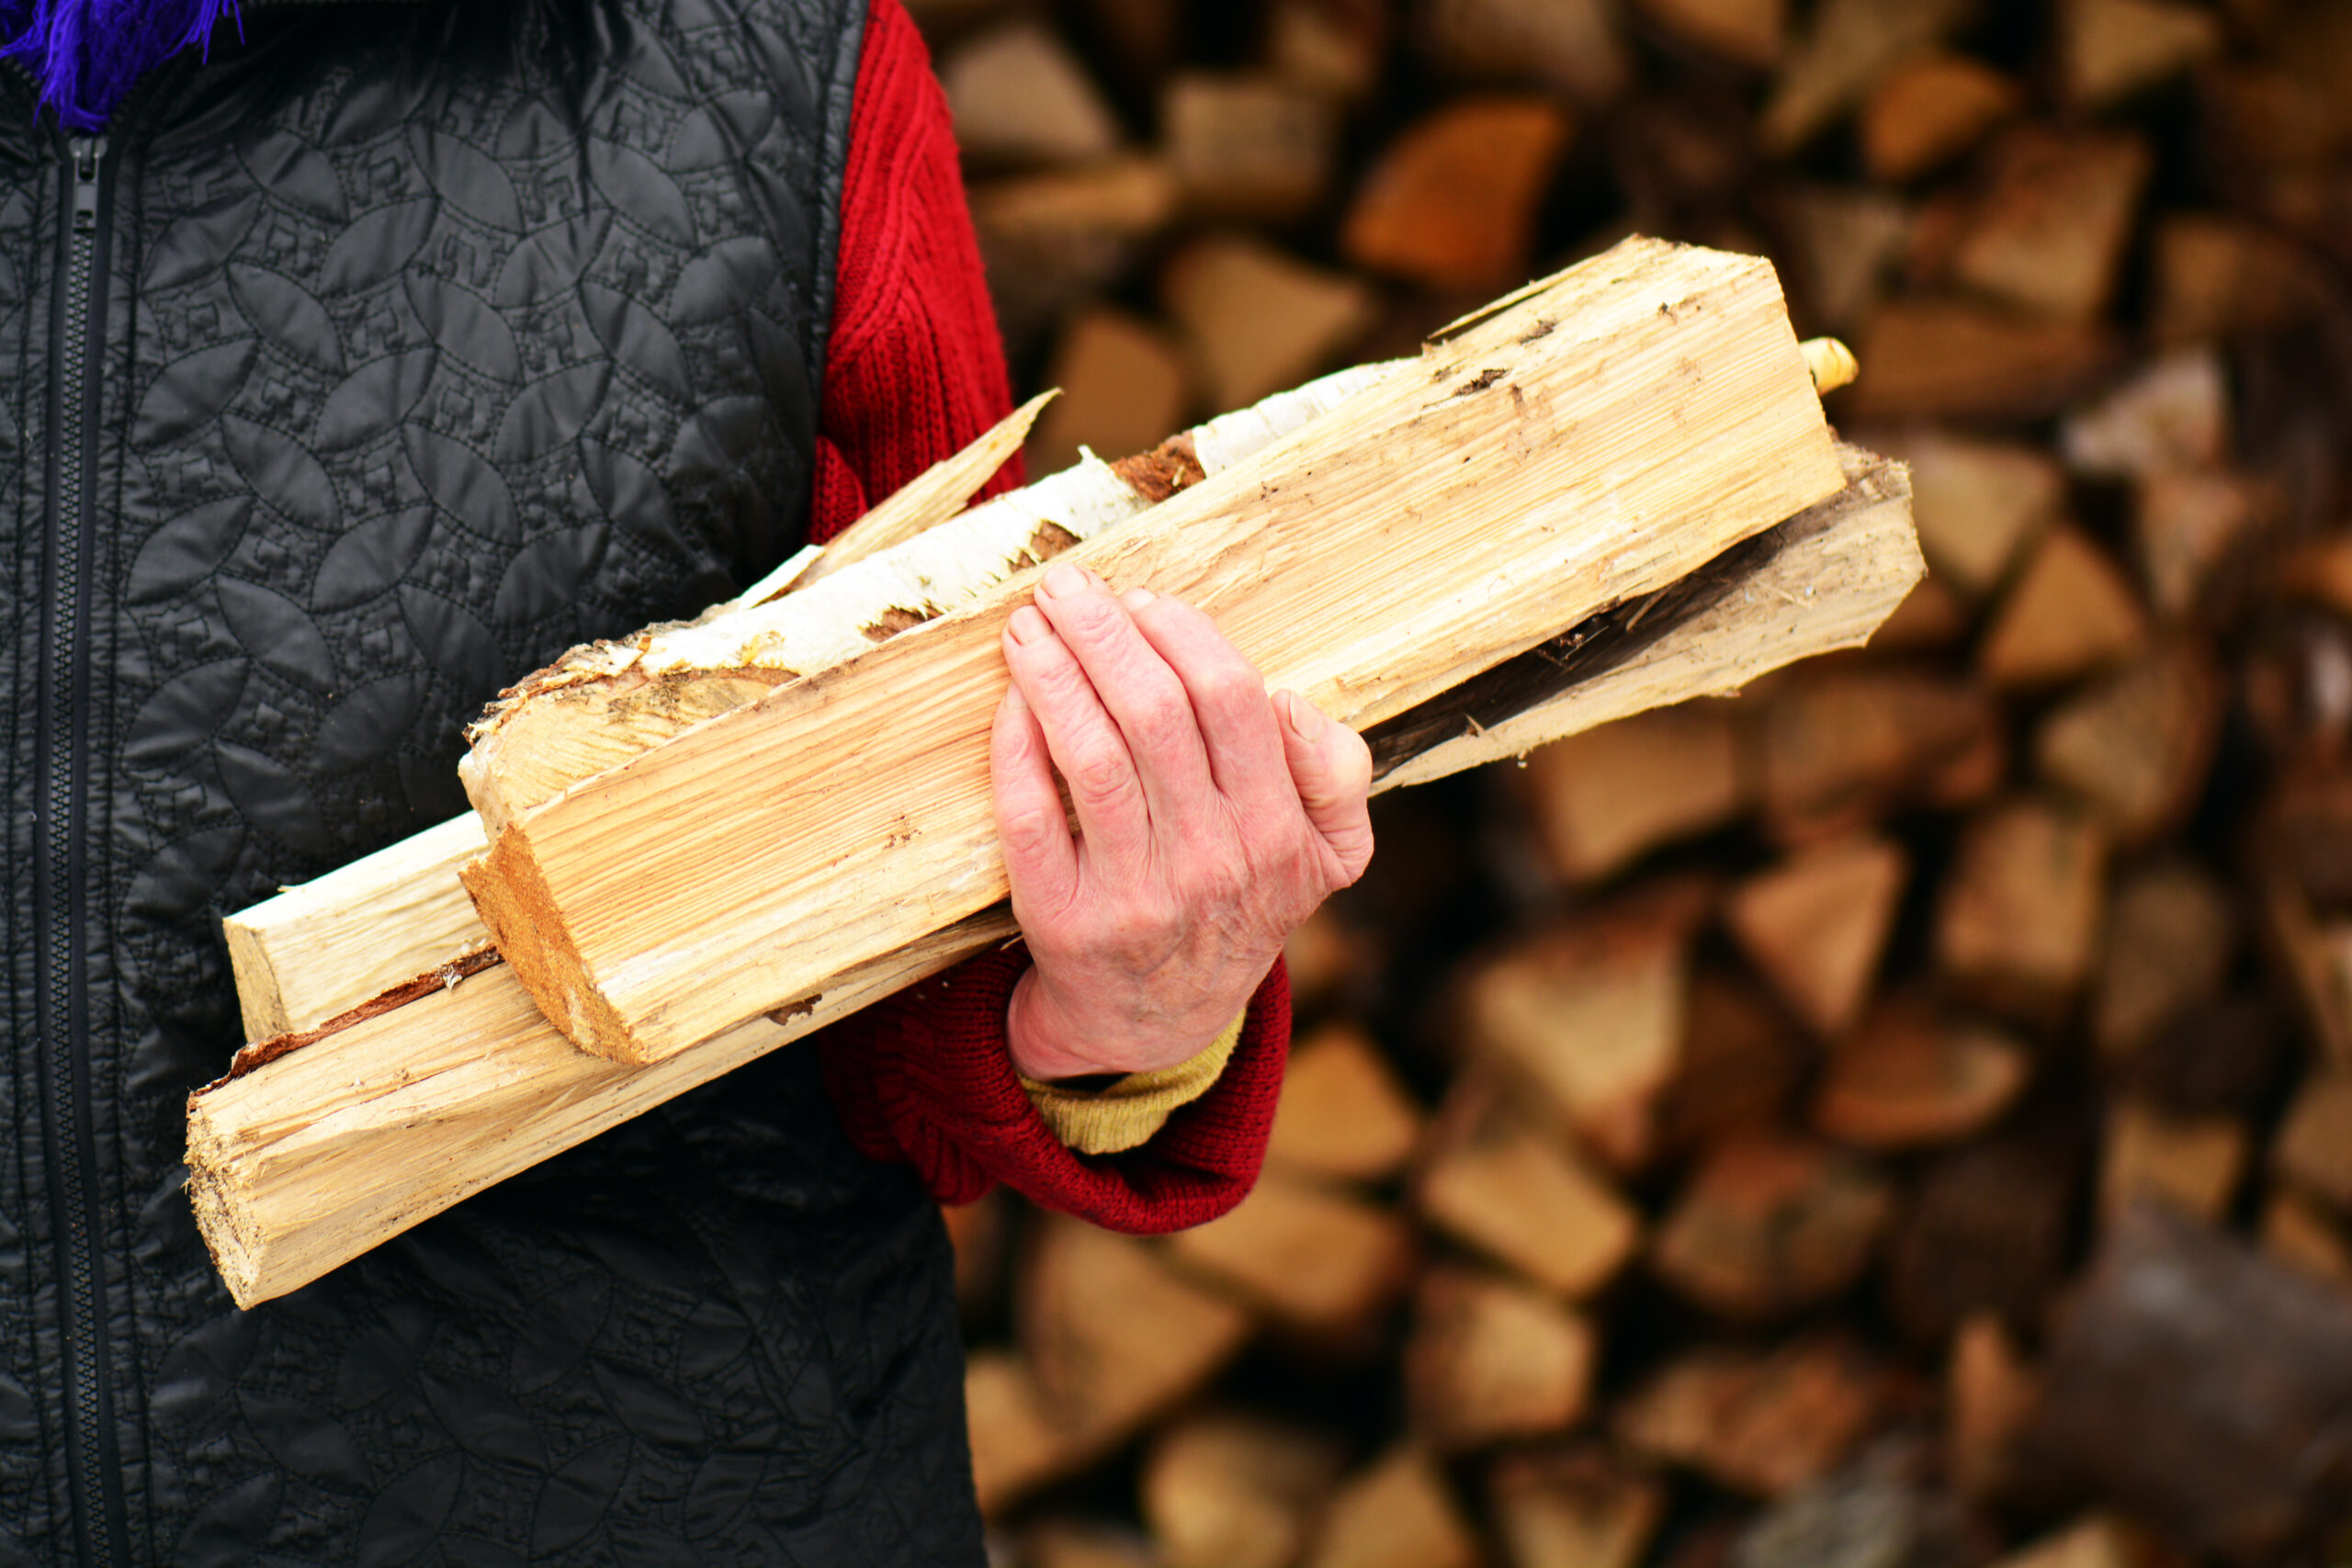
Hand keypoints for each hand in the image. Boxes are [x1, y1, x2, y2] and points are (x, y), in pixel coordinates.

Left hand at [991, 562, 1374, 1082]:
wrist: (1158, 1021)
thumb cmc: (1237, 901)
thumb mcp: (1326, 855)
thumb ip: (1335, 773)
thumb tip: (1286, 700)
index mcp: (1279, 833)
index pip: (1231, 700)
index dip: (1179, 633)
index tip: (1139, 599)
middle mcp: (1211, 863)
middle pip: (1155, 713)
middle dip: (1104, 632)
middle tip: (1067, 586)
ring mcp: (1134, 895)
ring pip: (1090, 753)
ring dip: (1053, 672)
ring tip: (1028, 625)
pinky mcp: (1062, 919)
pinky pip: (1031, 814)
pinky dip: (1015, 745)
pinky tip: (1011, 699)